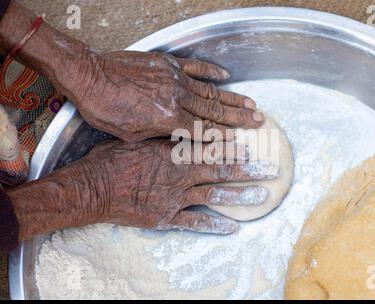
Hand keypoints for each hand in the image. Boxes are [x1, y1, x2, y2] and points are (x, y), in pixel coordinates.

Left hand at [66, 51, 263, 141]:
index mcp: (169, 119)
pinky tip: (225, 75)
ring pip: (211, 91)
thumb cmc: (106, 110)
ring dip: (232, 98)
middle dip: (239, 118)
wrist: (89, 76)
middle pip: (215, 111)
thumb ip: (160, 136)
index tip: (241, 141)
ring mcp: (175, 79)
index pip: (204, 131)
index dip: (225, 138)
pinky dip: (211, 72)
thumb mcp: (132, 135)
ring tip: (251, 104)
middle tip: (259, 121)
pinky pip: (195, 68)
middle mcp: (178, 98)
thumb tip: (177, 139)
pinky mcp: (168, 64)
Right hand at [74, 139, 276, 233]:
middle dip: (248, 170)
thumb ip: (165, 137)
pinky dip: (214, 224)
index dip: (232, 149)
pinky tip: (233, 227)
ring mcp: (175, 198)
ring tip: (262, 195)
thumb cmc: (113, 160)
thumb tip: (185, 129)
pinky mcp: (166, 217)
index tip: (250, 149)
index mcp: (173, 153)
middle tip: (271, 169)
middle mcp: (180, 174)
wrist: (94, 189)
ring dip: (240, 195)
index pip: (210, 149)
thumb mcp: (139, 139)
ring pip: (214, 195)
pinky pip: (195, 222)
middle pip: (221, 171)